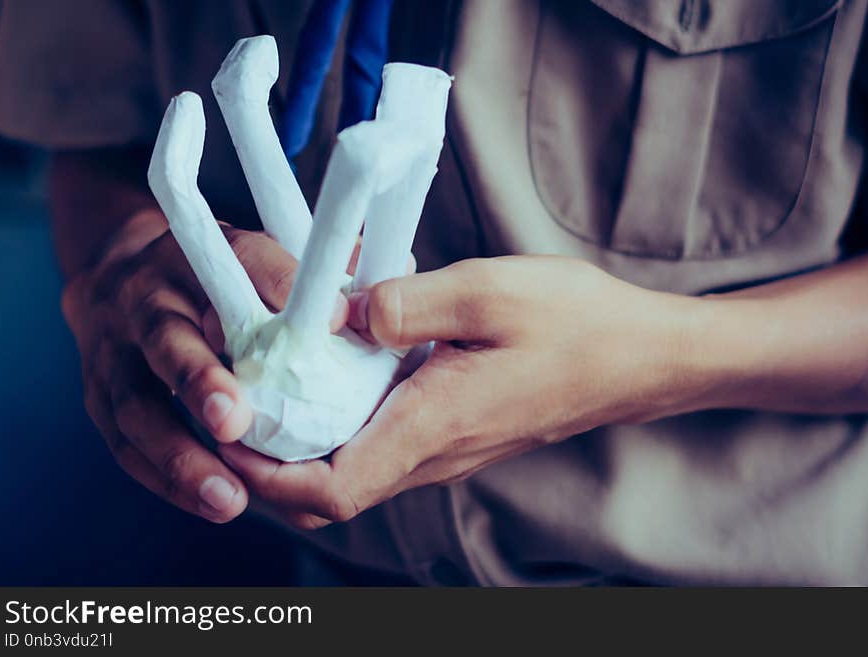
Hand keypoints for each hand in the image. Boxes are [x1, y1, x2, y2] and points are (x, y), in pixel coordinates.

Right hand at [62, 209, 347, 521]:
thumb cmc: (210, 276)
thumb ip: (305, 276)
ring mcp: (113, 352)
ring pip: (136, 406)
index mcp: (193, 256)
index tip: (330, 321)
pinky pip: (126, 445)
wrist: (121, 278)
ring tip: (229, 495)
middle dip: (198, 380)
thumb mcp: (255, 256)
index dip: (280, 285)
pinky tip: (212, 502)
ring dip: (180, 455)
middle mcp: (144, 300)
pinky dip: (166, 478)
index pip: (241, 259)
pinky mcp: (100, 397)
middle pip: (164, 338)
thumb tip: (357, 308)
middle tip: (234, 422)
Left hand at [218, 255, 702, 528]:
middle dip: (269, 460)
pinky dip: (344, 422)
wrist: (639, 358)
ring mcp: (448, 448)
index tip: (227, 432)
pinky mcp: (458, 432)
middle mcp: (434, 452)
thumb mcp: (490, 291)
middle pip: (329, 490)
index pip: (330, 489)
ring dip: (304, 441)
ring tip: (271, 384)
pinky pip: (383, 444)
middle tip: (233, 403)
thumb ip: (408, 303)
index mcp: (434, 423)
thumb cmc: (578, 326)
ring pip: (354, 469)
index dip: (266, 474)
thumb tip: (342, 313)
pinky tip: (339, 369)